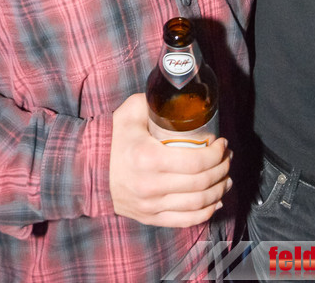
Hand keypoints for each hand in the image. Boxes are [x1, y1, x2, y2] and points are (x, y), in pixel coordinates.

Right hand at [109, 93, 231, 226]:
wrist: (86, 169)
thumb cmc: (111, 138)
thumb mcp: (130, 111)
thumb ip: (154, 101)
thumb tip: (177, 94)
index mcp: (149, 159)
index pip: (196, 161)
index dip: (216, 154)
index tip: (222, 143)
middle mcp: (152, 186)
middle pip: (201, 184)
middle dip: (222, 169)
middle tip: (228, 157)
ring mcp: (151, 206)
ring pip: (197, 204)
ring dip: (218, 190)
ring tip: (226, 178)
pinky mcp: (150, 217)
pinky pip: (185, 221)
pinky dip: (205, 212)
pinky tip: (215, 201)